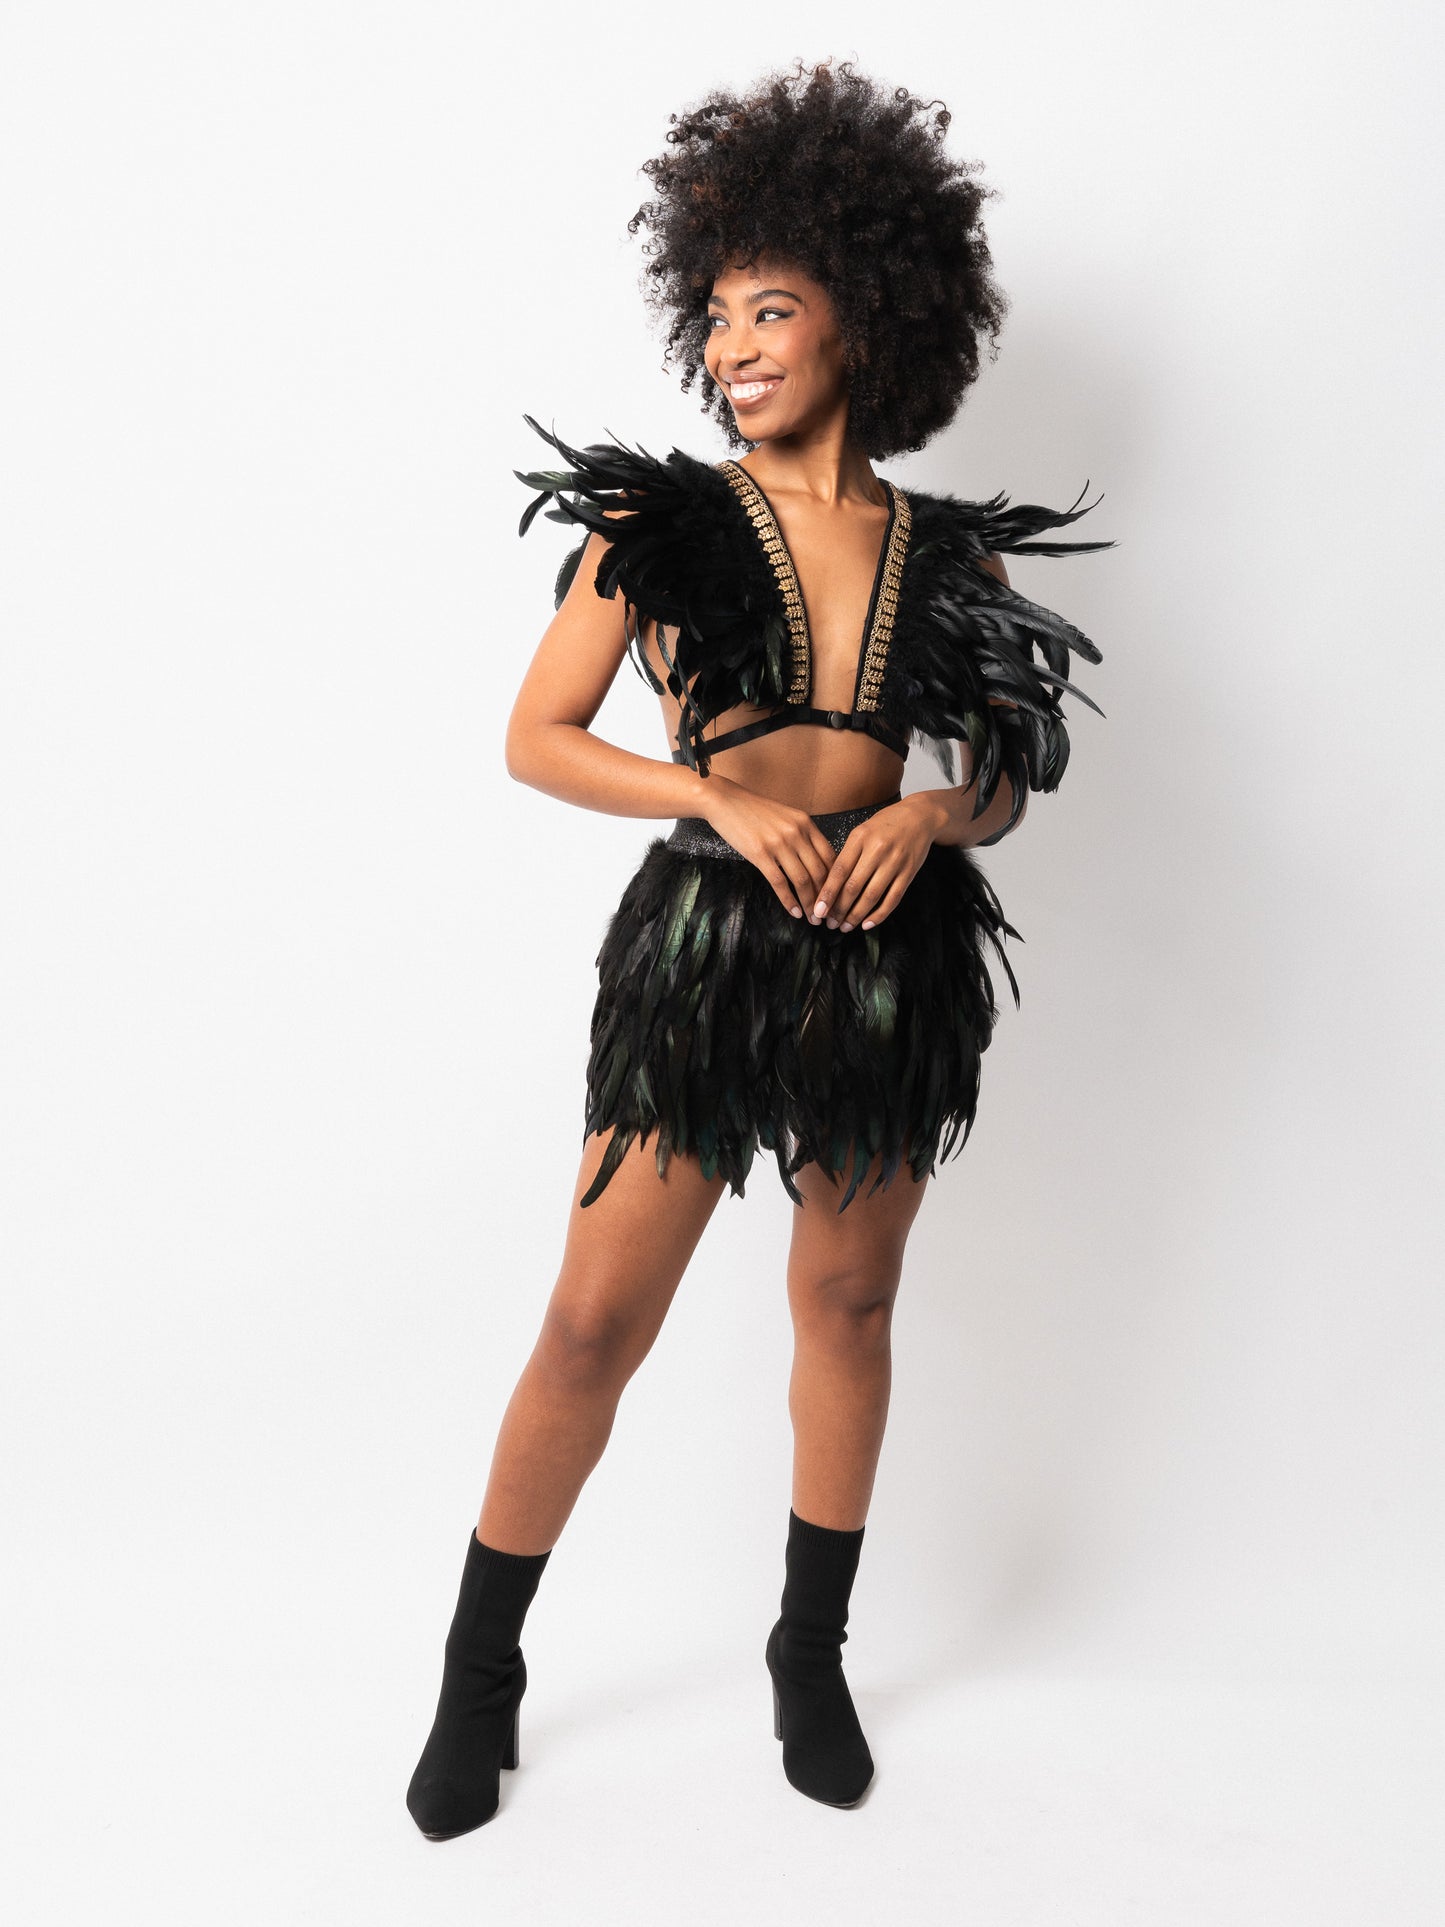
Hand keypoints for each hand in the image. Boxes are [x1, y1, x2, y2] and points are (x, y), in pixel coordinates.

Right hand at [701, 779, 840, 919]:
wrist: (725, 801)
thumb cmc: (754, 811)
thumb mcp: (786, 817)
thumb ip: (802, 835)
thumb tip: (816, 861)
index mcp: (806, 823)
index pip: (831, 857)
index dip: (837, 881)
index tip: (837, 897)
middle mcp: (796, 833)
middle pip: (820, 872)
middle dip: (827, 898)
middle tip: (828, 915)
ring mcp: (779, 843)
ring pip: (803, 880)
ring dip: (810, 904)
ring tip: (813, 918)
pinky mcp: (760, 854)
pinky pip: (780, 883)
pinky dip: (789, 901)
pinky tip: (794, 912)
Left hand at [812, 795, 937, 930]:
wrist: (919, 817)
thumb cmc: (885, 825)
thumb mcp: (862, 831)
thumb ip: (847, 854)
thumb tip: (830, 885)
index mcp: (860, 838)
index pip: (839, 870)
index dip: (828, 893)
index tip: (818, 910)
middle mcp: (877, 850)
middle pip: (854, 886)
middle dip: (839, 909)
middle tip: (830, 924)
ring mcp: (894, 862)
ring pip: (872, 896)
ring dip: (856, 915)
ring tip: (845, 926)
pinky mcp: (909, 873)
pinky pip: (893, 899)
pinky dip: (879, 914)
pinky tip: (867, 924)